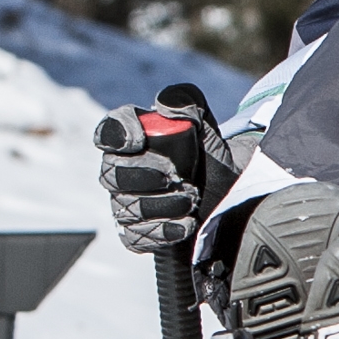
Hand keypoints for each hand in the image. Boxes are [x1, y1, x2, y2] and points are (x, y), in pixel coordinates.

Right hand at [94, 100, 230, 254]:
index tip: (138, 139)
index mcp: (132, 140)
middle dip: (143, 174)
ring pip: (126, 207)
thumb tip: (164, 105)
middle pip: (112, 174)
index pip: (108, 133)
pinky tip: (185, 223)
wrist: (230, 197)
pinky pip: (136, 236)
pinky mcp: (138, 234)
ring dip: (161, 203)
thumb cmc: (209, 159)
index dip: (117, 134)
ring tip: (191, 197)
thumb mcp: (205, 126)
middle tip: (174, 174)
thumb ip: (186, 102)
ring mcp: (126, 205)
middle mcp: (121, 172)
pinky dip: (162, 230)